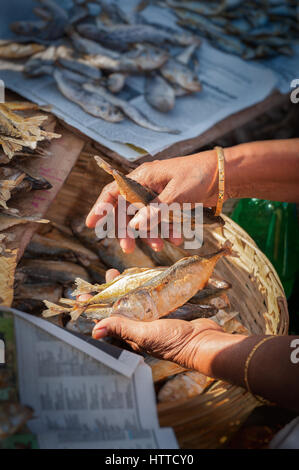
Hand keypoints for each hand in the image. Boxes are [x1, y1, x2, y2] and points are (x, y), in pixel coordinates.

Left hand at [79, 269, 222, 370]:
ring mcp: (154, 319)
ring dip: (127, 287)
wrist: (204, 341)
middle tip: (108, 274)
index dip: (94, 308)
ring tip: (119, 272)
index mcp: (131, 337)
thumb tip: (95, 330)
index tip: (83, 295)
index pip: (107, 322)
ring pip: (135, 301)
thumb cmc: (174, 341)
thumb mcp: (145, 335)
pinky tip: (143, 277)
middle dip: (111, 291)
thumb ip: (122, 329)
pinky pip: (152, 298)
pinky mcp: (166, 311)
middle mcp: (140, 329)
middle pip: (120, 308)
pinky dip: (146, 288)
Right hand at [86, 150, 219, 252]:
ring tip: (159, 247)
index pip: (113, 191)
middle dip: (127, 230)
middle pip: (127, 209)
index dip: (100, 208)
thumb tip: (135, 227)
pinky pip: (160, 219)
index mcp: (142, 177)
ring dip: (150, 233)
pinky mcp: (169, 203)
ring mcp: (157, 194)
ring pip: (145, 218)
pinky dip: (166, 229)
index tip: (90, 224)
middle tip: (128, 249)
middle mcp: (146, 185)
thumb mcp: (176, 195)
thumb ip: (155, 211)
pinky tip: (177, 239)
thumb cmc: (198, 176)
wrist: (223, 174)